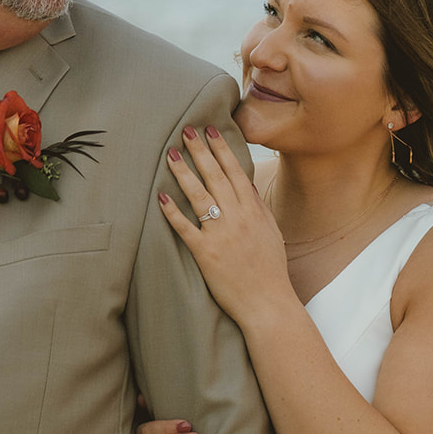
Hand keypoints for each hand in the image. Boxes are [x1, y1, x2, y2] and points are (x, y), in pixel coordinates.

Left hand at [158, 125, 292, 327]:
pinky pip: (186, 228)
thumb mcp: (272, 233)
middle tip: (186, 130)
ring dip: (183, 173)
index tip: (211, 130)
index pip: (235, 172)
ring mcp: (221, 235)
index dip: (222, 149)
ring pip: (199, 196)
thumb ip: (259, 208)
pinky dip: (172, 212)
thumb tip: (248, 186)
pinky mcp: (206, 253)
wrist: (268, 303)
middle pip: (215, 177)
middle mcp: (237, 218)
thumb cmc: (271, 270)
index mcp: (253, 211)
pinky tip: (160, 197)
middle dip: (200, 151)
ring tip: (170, 154)